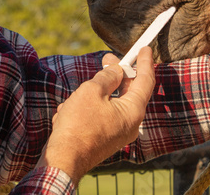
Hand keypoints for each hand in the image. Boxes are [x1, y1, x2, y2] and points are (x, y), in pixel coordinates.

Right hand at [36, 47, 154, 184]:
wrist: (63, 161)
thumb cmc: (78, 126)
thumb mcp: (92, 91)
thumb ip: (108, 77)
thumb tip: (116, 71)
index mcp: (133, 111)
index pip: (146, 80)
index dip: (145, 62)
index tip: (145, 49)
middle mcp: (130, 123)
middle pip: (129, 91)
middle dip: (117, 74)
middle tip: (108, 59)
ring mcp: (118, 132)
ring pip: (111, 102)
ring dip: (96, 93)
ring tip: (79, 92)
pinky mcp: (106, 138)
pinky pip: (102, 115)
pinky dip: (88, 108)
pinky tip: (70, 110)